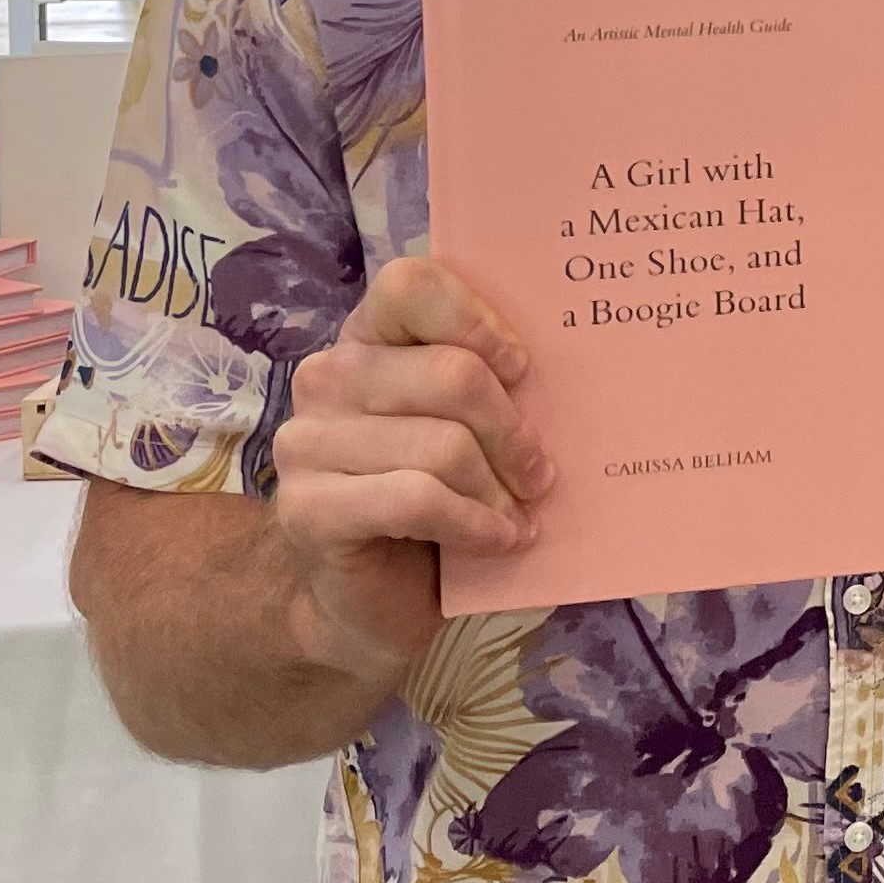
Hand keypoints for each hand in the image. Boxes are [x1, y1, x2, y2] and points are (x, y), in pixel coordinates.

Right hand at [268, 256, 550, 682]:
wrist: (371, 599)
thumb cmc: (435, 501)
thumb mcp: (464, 429)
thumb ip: (491, 386)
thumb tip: (576, 364)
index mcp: (367, 340)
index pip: (410, 283)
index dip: (475, 319)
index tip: (520, 368)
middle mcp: (327, 378)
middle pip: (450, 374)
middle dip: (512, 431)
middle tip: (540, 473)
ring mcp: (307, 443)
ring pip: (442, 446)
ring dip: (499, 490)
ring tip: (521, 515)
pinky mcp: (307, 508)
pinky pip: (418, 500)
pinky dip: (475, 524)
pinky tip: (500, 540)